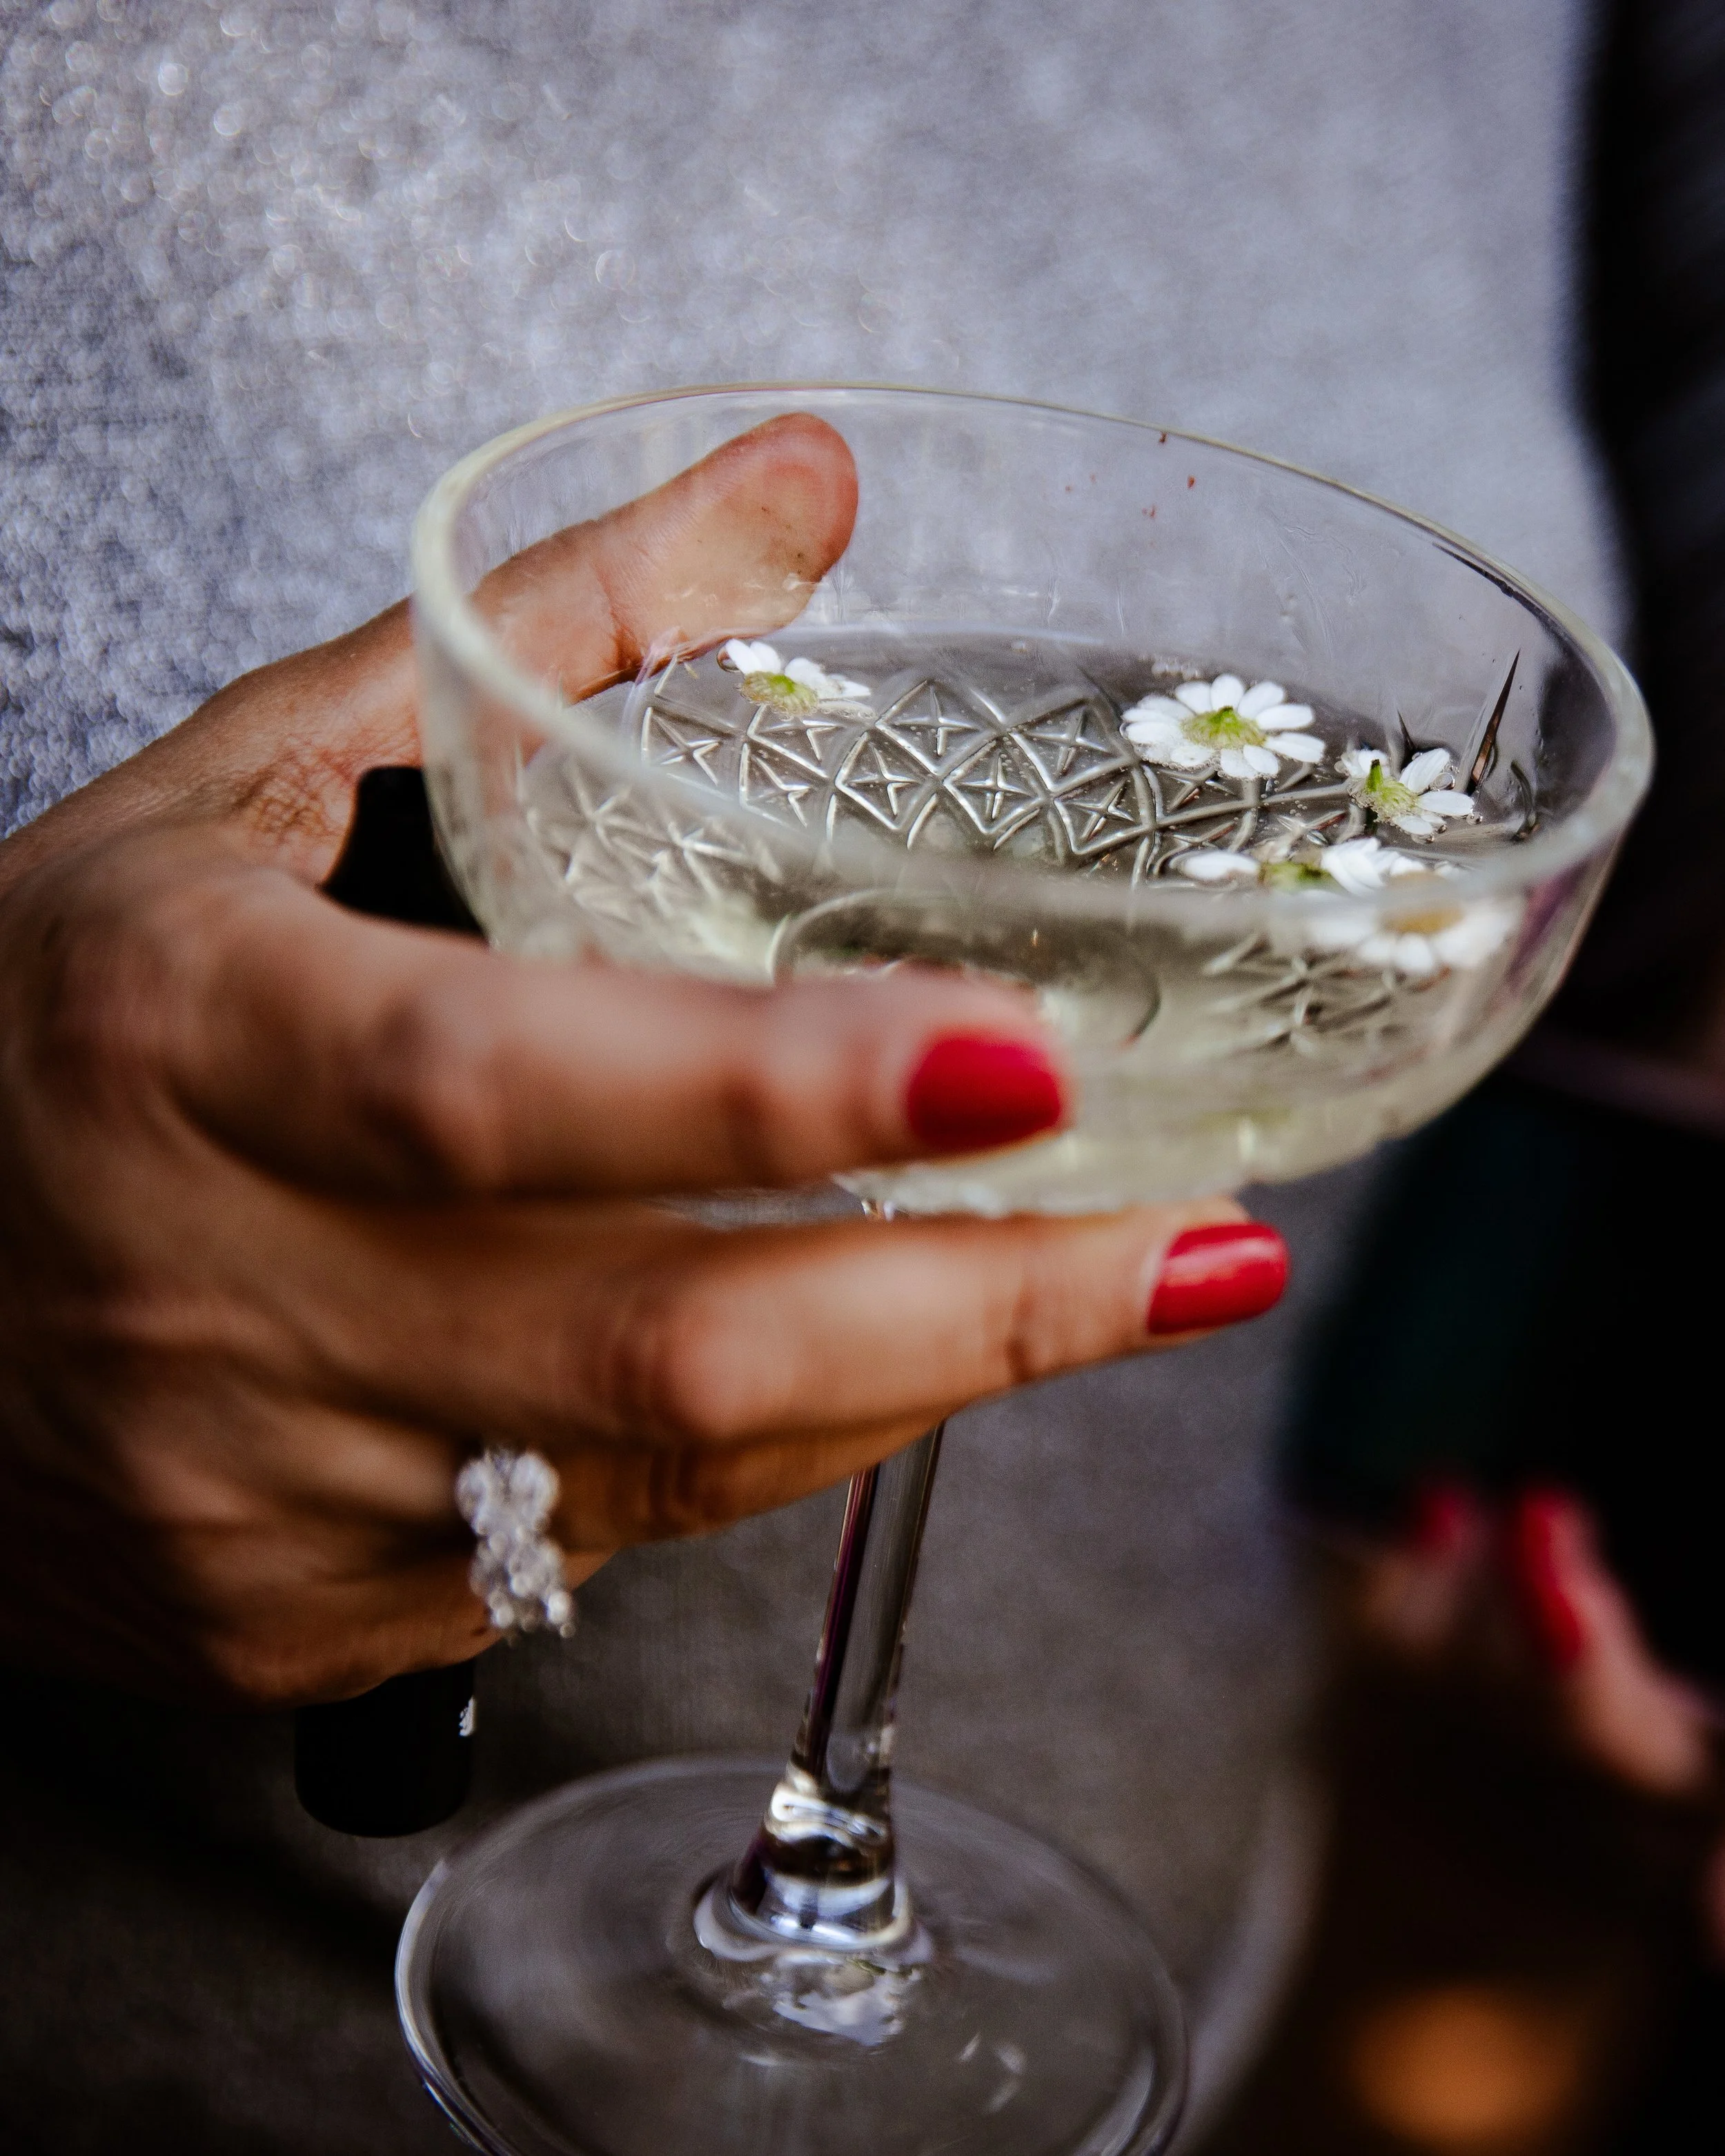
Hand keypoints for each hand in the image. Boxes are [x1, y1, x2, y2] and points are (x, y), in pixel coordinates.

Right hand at [0, 416, 1286, 1708]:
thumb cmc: (64, 1022)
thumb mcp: (254, 791)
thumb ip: (538, 641)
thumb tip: (792, 491)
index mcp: (201, 1045)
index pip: (504, 1083)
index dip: (774, 1085)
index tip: (1019, 1060)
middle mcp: (238, 1299)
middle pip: (656, 1337)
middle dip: (975, 1306)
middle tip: (1199, 1248)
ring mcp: (277, 1498)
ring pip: (668, 1467)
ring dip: (920, 1381)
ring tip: (1113, 1282)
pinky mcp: (309, 1624)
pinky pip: (603, 1548)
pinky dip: (766, 1444)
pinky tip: (869, 1356)